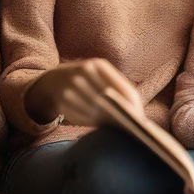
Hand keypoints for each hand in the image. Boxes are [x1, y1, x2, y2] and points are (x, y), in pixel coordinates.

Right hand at [26, 58, 143, 125]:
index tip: (140, 117)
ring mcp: (70, 86)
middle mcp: (82, 73)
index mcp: (97, 65)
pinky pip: (81, 117)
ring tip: (120, 129)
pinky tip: (100, 125)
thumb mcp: (100, 76)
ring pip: (94, 110)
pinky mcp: (62, 101)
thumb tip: (135, 112)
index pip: (119, 85)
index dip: (131, 104)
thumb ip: (116, 88)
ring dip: (106, 121)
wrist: (53, 81)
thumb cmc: (87, 80)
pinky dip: (92, 122)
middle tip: (133, 128)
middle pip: (107, 99)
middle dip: (120, 114)